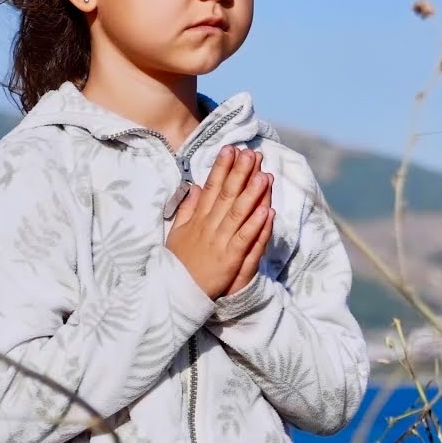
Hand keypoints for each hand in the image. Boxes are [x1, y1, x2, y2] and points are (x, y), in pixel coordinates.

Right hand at [166, 146, 272, 299]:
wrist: (175, 293)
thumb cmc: (178, 264)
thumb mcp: (177, 233)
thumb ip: (187, 209)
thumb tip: (195, 187)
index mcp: (198, 219)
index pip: (212, 188)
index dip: (222, 168)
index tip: (231, 149)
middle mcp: (209, 227)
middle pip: (227, 195)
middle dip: (240, 173)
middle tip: (251, 154)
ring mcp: (220, 242)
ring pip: (238, 213)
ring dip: (252, 194)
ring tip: (264, 175)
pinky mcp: (229, 259)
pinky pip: (244, 239)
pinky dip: (255, 225)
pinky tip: (266, 211)